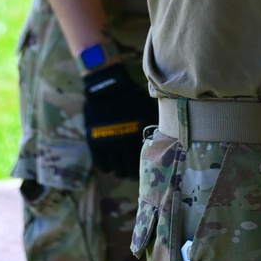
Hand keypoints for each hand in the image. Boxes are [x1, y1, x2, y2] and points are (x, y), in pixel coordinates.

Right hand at [84, 62, 157, 177]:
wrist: (107, 87)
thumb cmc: (131, 96)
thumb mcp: (146, 108)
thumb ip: (153, 124)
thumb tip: (165, 136)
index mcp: (136, 135)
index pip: (142, 162)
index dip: (144, 169)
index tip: (146, 170)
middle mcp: (122, 143)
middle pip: (127, 171)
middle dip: (131, 173)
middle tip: (133, 171)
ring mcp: (107, 144)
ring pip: (115, 170)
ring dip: (120, 171)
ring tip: (122, 167)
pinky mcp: (95, 142)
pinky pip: (102, 164)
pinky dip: (107, 167)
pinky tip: (111, 162)